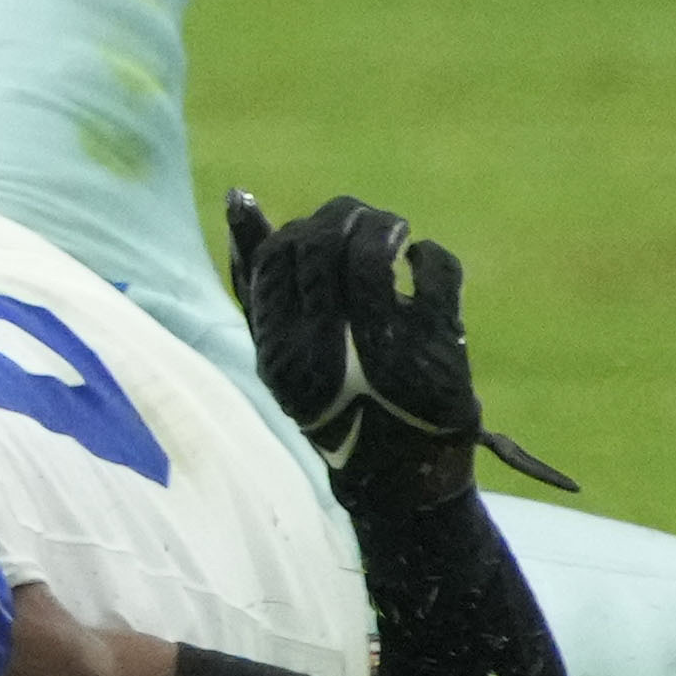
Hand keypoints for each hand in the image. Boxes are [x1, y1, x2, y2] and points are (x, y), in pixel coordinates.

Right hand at [223, 190, 575, 509]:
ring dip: (383, 225)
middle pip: (323, 244)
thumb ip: (253, 280)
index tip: (323, 235)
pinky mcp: (438, 345)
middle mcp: (326, 348)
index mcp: (281, 349)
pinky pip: (436, 269)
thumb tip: (237, 196)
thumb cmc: (334, 404)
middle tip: (363, 223)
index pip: (278, 254)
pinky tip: (421, 262)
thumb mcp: (279, 351)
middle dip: (345, 217)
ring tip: (393, 232)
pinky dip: (430, 255)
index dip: (301, 230)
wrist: (399, 479)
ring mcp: (385, 346)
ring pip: (373, 252)